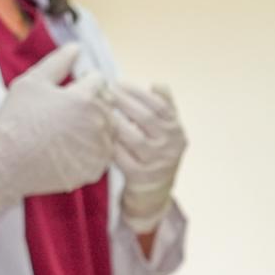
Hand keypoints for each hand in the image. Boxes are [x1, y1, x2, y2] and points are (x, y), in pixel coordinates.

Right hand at [0, 43, 113, 210]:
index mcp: (85, 98)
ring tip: (66, 131)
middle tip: (64, 112)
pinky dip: (91, 150)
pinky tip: (69, 149)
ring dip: (94, 126)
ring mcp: (99, 148)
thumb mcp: (31, 83)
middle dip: (91, 102)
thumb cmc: (15, 120)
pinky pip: (103, 153)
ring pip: (108, 128)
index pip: (99, 80)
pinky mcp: (96, 169)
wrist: (4, 163)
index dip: (83, 81)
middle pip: (107, 103)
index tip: (67, 90)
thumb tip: (77, 47)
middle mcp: (98, 122)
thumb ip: (58, 62)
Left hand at [110, 83, 186, 233]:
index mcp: (176, 131)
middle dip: (123, 101)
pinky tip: (97, 132)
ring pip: (134, 137)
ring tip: (99, 109)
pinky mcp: (139, 176)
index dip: (138, 93)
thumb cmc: (157, 152)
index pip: (160, 106)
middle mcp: (170, 146)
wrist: (155, 191)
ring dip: (115, 120)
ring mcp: (156, 162)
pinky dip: (109, 142)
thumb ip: (165, 107)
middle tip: (104, 90)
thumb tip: (157, 84)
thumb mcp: (167, 131)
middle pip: (147, 118)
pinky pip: (121, 156)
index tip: (118, 82)